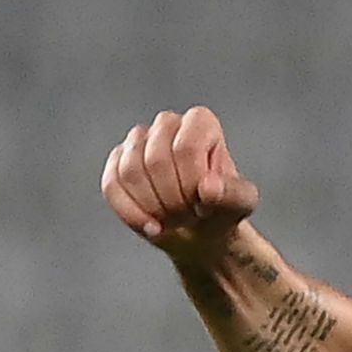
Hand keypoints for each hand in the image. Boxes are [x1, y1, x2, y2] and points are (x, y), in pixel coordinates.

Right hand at [100, 106, 259, 252]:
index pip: (186, 148)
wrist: (200, 228)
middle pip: (155, 160)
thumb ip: (232, 195)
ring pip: (130, 172)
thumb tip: (209, 187)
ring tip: (173, 219)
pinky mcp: (117, 162)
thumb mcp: (240, 204)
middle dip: (172, 199)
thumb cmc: (222, 208)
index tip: (204, 204)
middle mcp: (167, 124)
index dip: (191, 184)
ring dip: (152, 206)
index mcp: (201, 122)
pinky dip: (131, 212)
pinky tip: (151, 226)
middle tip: (189, 216)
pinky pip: (112, 185)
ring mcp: (138, 141)